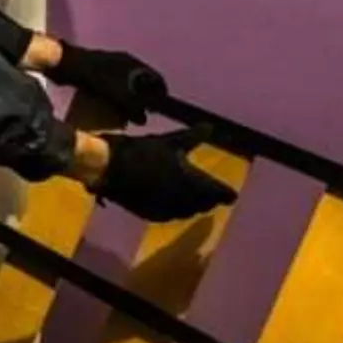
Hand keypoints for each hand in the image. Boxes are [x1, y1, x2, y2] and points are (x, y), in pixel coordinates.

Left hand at [49, 46, 167, 124]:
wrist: (66, 64)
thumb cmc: (96, 78)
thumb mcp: (120, 96)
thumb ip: (134, 109)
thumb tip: (143, 120)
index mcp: (134, 64)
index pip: (156, 79)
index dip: (160, 96)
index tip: (158, 111)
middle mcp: (124, 62)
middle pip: (141, 84)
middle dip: (142, 101)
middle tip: (140, 117)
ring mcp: (109, 65)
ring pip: (125, 86)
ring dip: (126, 101)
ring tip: (124, 117)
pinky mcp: (95, 71)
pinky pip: (111, 87)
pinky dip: (112, 98)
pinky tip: (106, 110)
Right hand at [93, 127, 237, 221]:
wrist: (110, 168)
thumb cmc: (142, 151)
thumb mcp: (170, 141)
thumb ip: (193, 137)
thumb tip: (211, 127)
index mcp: (193, 182)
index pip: (218, 193)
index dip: (226, 194)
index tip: (232, 195)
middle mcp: (184, 201)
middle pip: (205, 205)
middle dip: (210, 199)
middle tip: (213, 195)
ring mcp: (168, 210)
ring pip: (189, 212)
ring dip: (195, 206)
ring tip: (196, 199)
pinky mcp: (152, 215)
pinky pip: (172, 215)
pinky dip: (177, 209)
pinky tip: (173, 203)